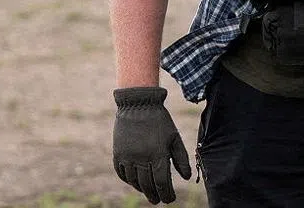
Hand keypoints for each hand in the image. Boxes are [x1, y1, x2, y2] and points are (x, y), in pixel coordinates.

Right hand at [112, 87, 192, 204]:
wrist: (139, 104)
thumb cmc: (160, 121)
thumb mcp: (174, 137)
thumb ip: (181, 158)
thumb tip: (186, 178)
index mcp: (158, 154)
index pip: (162, 182)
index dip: (166, 194)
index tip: (170, 200)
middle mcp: (141, 158)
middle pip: (147, 185)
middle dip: (154, 195)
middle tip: (159, 200)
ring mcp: (127, 156)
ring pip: (134, 181)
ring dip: (142, 189)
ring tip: (149, 192)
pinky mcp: (118, 153)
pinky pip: (122, 173)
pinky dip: (128, 180)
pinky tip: (135, 182)